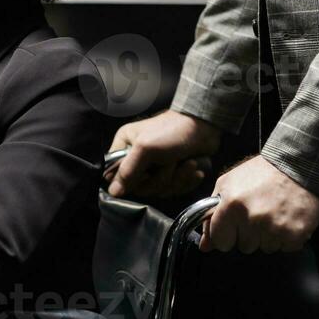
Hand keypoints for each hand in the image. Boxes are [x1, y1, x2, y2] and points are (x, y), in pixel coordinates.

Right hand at [108, 110, 222, 198]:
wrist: (205, 127)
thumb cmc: (173, 131)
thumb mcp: (146, 148)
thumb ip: (128, 170)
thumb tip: (113, 192)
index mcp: (125, 146)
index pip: (116, 175)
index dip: (131, 180)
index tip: (145, 173)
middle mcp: (137, 158)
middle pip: (141, 187)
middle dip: (161, 178)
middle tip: (171, 163)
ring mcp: (155, 168)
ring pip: (159, 189)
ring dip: (177, 179)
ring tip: (188, 163)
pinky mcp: (172, 174)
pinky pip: (174, 190)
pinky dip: (186, 181)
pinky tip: (193, 168)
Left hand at [201, 155, 318, 253]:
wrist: (297, 165)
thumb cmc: (260, 173)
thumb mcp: (228, 185)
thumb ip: (212, 215)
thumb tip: (205, 246)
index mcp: (231, 206)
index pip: (220, 241)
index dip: (227, 234)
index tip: (235, 224)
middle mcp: (252, 219)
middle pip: (244, 247)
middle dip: (250, 234)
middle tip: (260, 212)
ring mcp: (274, 228)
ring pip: (265, 248)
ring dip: (269, 236)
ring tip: (275, 212)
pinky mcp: (295, 234)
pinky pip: (285, 248)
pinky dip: (287, 237)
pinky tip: (287, 218)